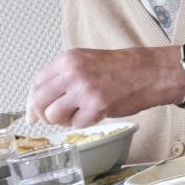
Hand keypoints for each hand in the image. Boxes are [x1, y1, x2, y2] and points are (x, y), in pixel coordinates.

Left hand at [27, 47, 184, 127]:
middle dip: (43, 115)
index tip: (34, 113)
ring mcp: (84, 89)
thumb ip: (63, 77)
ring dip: (64, 121)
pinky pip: (76, 124)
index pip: (36, 84)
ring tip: (79, 114)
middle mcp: (72, 73)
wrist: (151, 72)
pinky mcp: (97, 106)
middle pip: (39, 101)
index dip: (32, 102)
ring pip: (53, 115)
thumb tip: (40, 102)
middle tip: (54, 119)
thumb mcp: (87, 62)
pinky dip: (84, 123)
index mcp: (68, 59)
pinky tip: (96, 113)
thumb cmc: (123, 69)